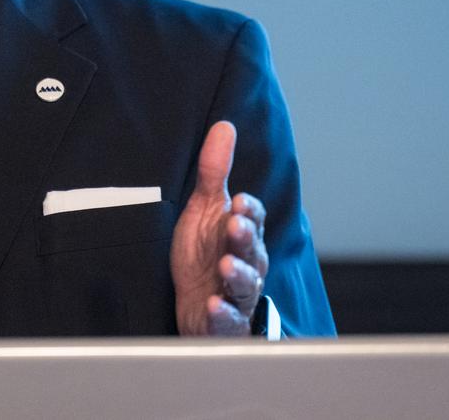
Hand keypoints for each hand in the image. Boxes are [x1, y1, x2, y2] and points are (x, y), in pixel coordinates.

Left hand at [169, 120, 268, 335]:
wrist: (196, 305)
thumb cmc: (203, 253)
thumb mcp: (204, 210)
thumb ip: (213, 171)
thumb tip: (224, 126)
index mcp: (241, 234)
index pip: (251, 217)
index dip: (247, 211)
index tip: (238, 200)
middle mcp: (246, 263)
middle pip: (252, 250)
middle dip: (244, 238)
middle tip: (235, 226)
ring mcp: (236, 294)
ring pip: (245, 284)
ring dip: (237, 274)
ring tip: (225, 266)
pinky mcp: (224, 323)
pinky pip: (229, 320)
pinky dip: (222, 314)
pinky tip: (213, 306)